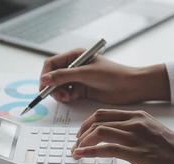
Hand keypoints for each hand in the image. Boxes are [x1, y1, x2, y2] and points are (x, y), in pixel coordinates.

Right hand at [40, 49, 169, 103]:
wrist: (130, 87)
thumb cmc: (112, 74)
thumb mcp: (85, 73)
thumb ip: (64, 76)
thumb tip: (44, 79)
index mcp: (75, 56)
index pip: (52, 63)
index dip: (45, 74)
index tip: (43, 87)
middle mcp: (74, 66)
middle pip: (53, 76)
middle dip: (52, 86)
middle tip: (56, 95)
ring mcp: (77, 78)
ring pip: (58, 86)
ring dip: (59, 93)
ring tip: (66, 97)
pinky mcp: (81, 89)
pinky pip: (67, 93)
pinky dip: (66, 97)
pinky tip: (71, 98)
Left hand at [72, 109, 173, 163]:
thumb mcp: (152, 130)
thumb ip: (134, 128)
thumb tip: (115, 133)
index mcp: (137, 115)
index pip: (104, 113)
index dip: (88, 122)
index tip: (81, 132)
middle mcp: (134, 122)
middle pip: (98, 120)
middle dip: (82, 131)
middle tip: (76, 141)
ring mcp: (135, 136)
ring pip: (99, 132)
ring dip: (83, 142)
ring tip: (77, 150)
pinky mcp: (137, 153)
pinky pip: (107, 149)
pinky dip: (90, 152)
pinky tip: (82, 155)